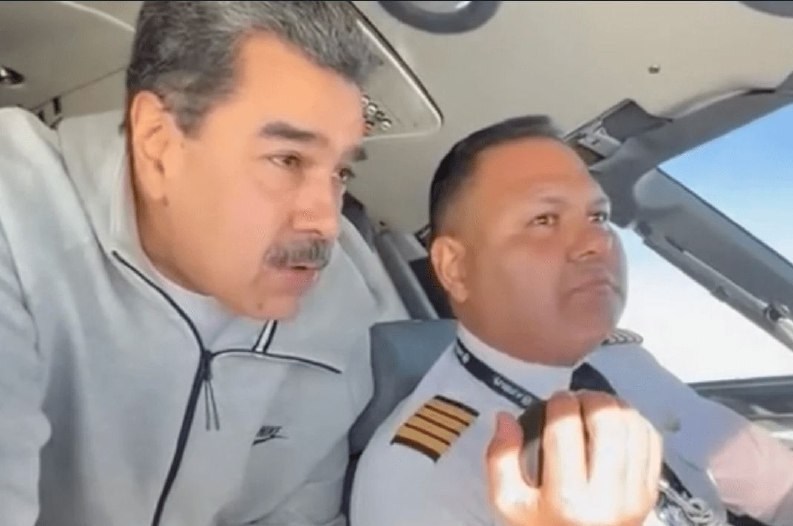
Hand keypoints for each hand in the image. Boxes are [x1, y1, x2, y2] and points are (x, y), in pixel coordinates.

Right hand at [486, 391, 662, 525]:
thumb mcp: (509, 503)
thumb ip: (500, 458)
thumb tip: (505, 418)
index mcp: (566, 498)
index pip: (565, 427)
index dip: (559, 402)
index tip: (554, 402)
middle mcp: (606, 496)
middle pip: (607, 420)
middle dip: (590, 398)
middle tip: (577, 401)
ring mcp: (635, 494)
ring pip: (633, 425)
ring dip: (613, 406)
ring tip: (595, 409)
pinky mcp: (651, 492)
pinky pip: (651, 439)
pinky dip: (634, 422)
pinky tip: (615, 424)